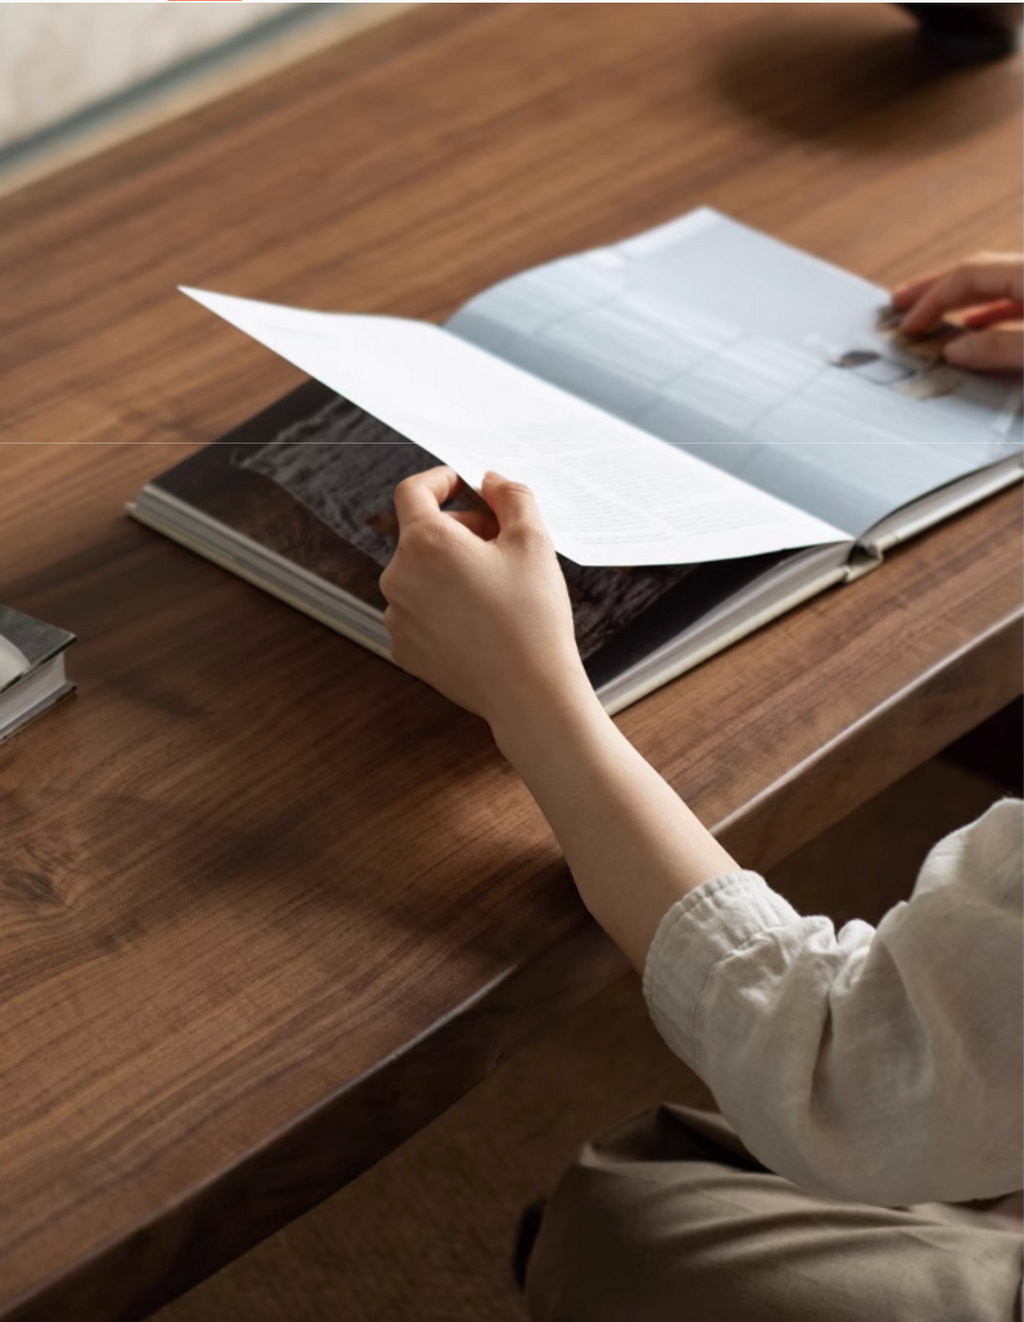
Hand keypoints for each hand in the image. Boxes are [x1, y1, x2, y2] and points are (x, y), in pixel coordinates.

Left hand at [380, 466, 591, 732]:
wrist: (528, 692)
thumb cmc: (532, 616)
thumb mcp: (533, 541)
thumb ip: (510, 495)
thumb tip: (490, 480)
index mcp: (425, 543)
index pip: (412, 491)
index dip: (439, 480)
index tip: (461, 484)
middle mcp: (398, 578)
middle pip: (421, 535)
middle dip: (460, 530)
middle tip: (502, 543)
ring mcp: (398, 617)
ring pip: (420, 575)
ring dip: (451, 569)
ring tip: (495, 588)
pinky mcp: (405, 650)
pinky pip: (420, 612)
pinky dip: (443, 605)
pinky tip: (480, 621)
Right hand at [891, 253, 1022, 370]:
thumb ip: (1000, 348)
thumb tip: (953, 352)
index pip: (969, 275)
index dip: (933, 299)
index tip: (908, 325)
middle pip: (979, 271)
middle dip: (936, 289)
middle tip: (900, 303)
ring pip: (998, 283)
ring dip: (960, 299)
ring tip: (932, 315)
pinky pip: (1018, 296)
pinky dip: (992, 308)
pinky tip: (976, 323)